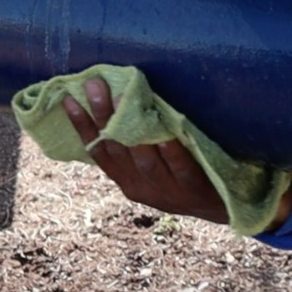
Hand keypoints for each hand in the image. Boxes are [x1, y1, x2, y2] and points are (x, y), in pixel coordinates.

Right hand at [63, 76, 237, 225]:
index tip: (70, 98)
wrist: (221, 207)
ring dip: (132, 130)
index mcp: (126, 181)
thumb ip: (133, 144)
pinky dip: (171, 152)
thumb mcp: (151, 167)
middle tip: (95, 84)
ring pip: (144, 160)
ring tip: (124, 97)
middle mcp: (141, 187)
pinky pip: (180, 169)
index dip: (82, 126)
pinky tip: (166, 135)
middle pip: (117, 150)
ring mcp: (166, 191)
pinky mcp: (193, 191)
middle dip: (103, 116)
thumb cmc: (181, 177)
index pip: (98, 151)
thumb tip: (115, 100)